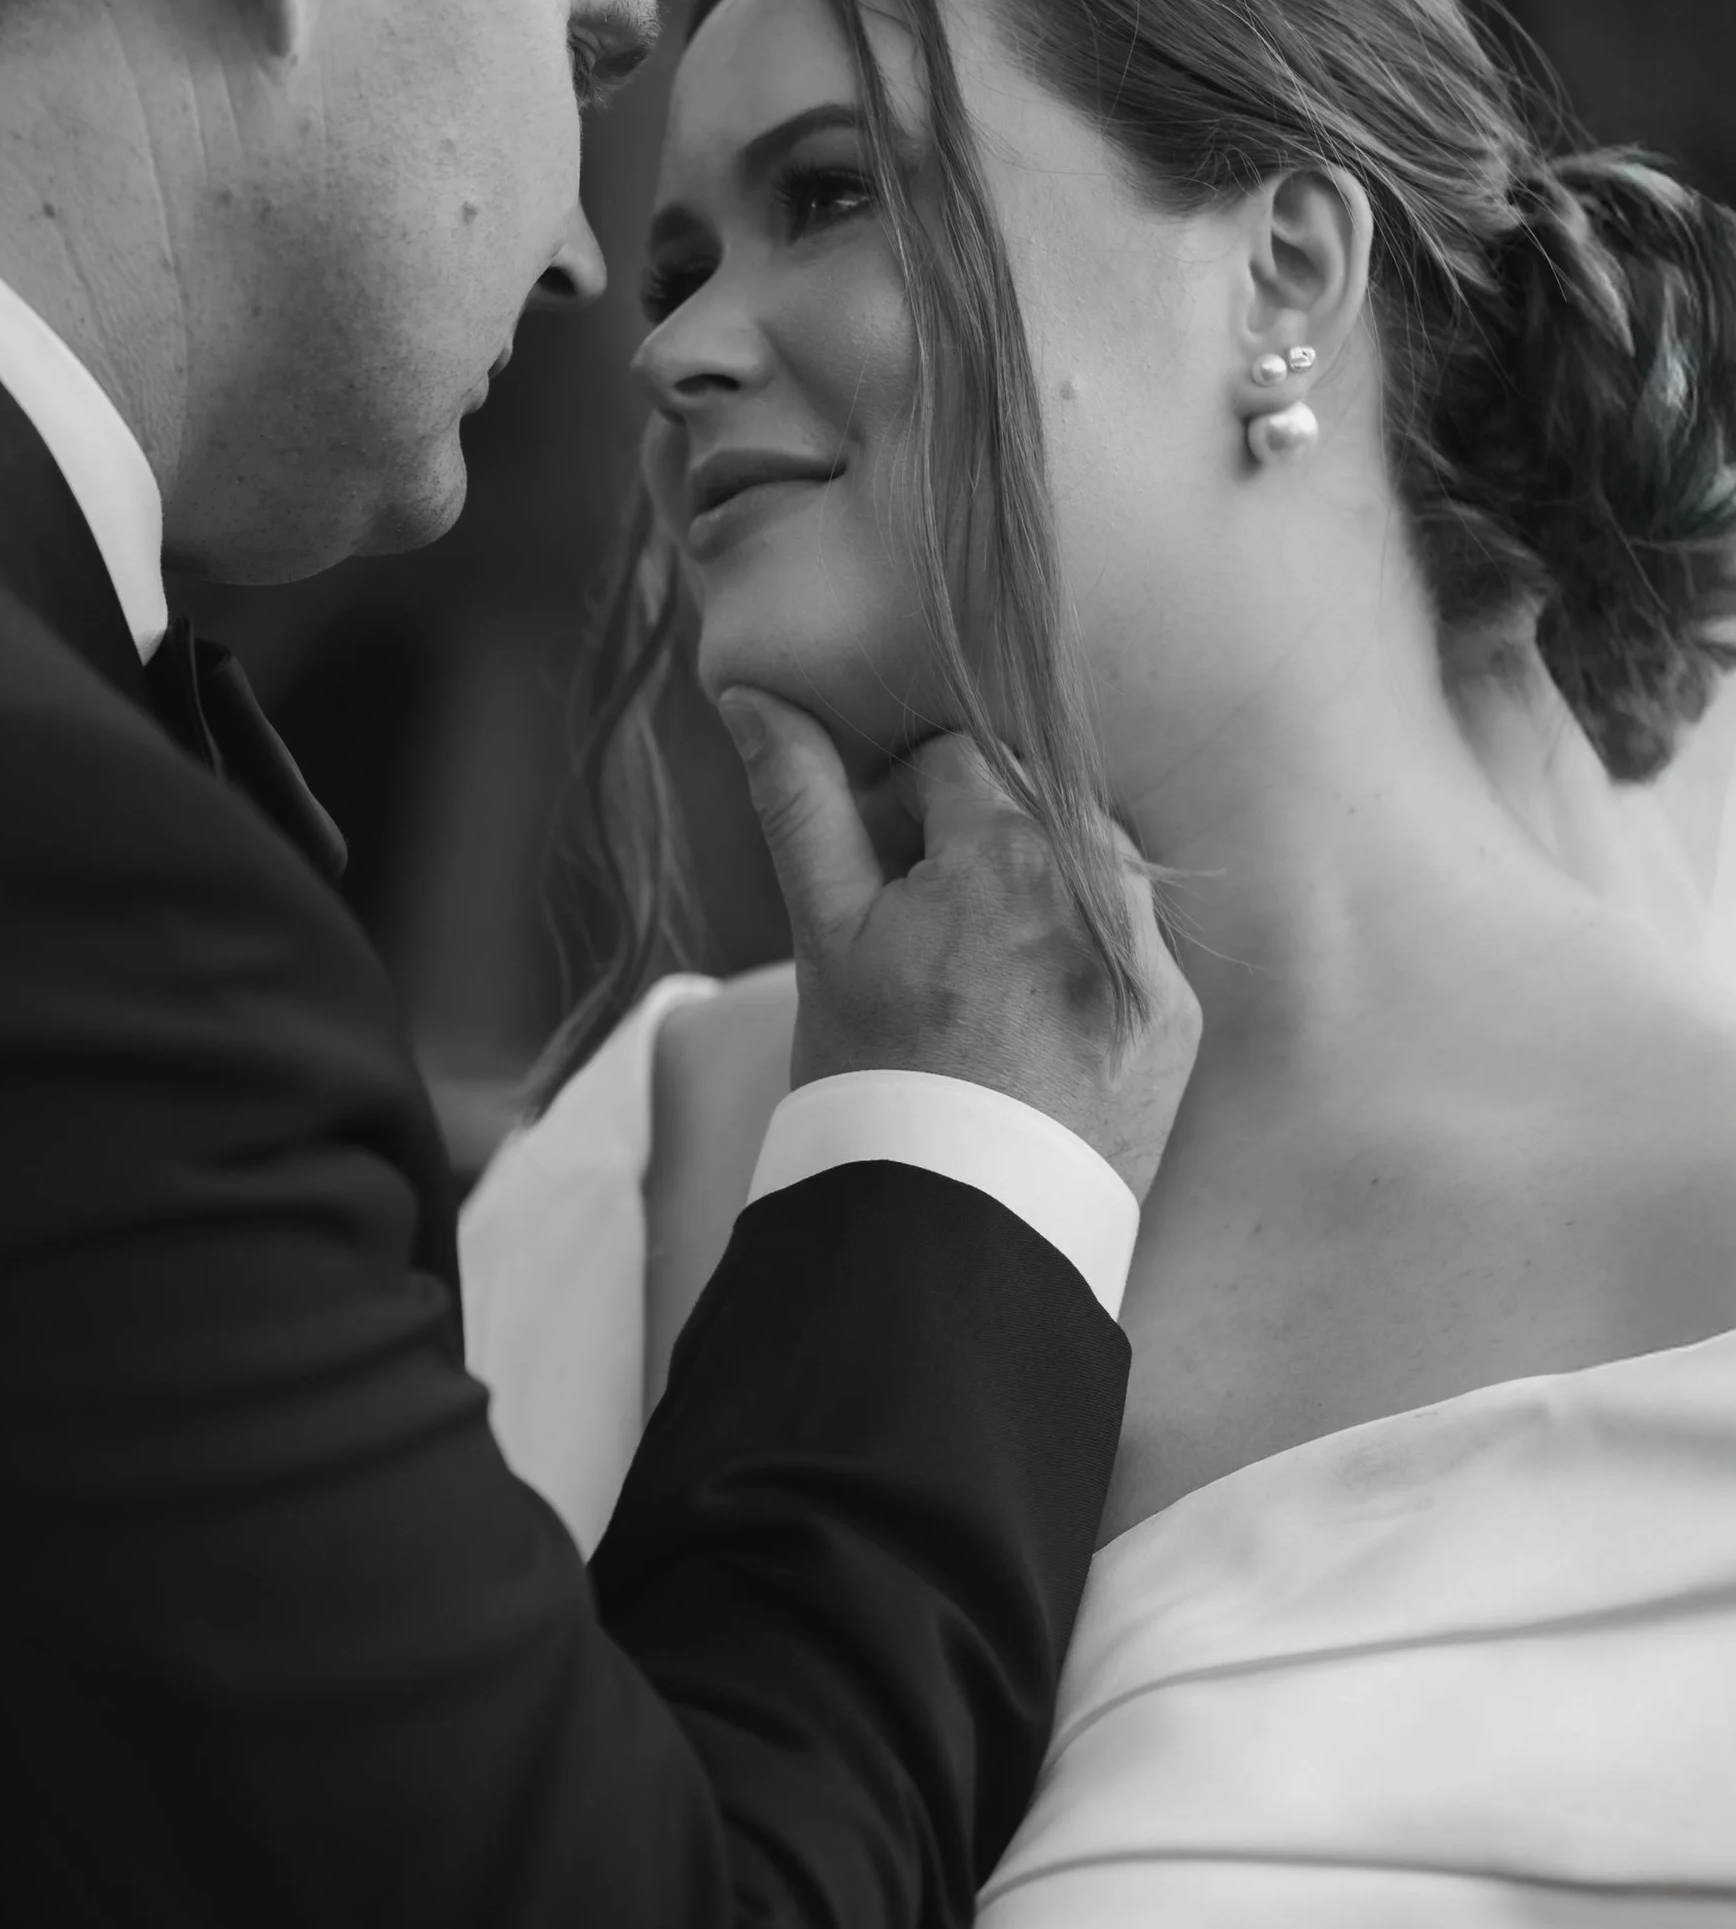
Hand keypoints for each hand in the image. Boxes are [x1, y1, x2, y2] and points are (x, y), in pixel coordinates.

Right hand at [715, 692, 1200, 1200]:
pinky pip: (1128, 950)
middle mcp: (1104, 890)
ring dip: (1030, 897)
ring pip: (1086, 872)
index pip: (957, 762)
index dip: (899, 807)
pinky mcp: (1177, 1024)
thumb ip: (801, 802)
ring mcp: (1151, 961)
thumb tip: (751, 694)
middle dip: (969, 846)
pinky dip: (1079, 964)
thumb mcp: (823, 934)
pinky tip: (1023, 1026)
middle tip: (909, 931)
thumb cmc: (872, 1072)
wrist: (953, 1234)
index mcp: (1013, 851)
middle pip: (1029, 809)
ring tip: (968, 982)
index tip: (871, 875)